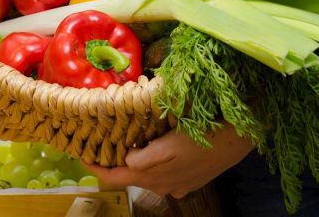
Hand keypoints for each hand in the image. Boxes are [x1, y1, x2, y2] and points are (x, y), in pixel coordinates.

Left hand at [86, 125, 252, 198]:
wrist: (237, 137)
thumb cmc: (201, 135)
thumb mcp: (168, 143)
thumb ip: (144, 158)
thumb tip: (127, 160)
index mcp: (152, 175)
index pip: (113, 178)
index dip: (95, 167)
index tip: (81, 152)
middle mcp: (162, 184)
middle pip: (129, 175)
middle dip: (114, 159)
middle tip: (103, 138)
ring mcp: (177, 183)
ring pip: (147, 172)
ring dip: (135, 158)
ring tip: (127, 136)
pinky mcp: (190, 177)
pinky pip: (165, 171)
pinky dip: (155, 159)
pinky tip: (158, 140)